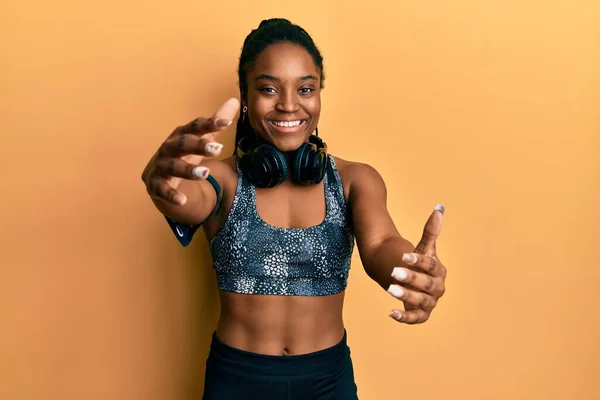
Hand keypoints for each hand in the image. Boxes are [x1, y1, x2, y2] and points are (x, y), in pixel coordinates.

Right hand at [141, 98, 239, 204]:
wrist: (159, 178)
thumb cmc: (183, 155)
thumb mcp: (200, 140)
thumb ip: (215, 124)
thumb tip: (234, 100)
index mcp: (181, 135)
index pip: (195, 127)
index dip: (210, 123)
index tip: (227, 122)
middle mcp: (169, 148)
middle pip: (183, 144)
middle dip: (199, 145)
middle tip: (217, 148)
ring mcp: (160, 166)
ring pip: (173, 166)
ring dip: (188, 170)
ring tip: (205, 173)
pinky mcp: (155, 184)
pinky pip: (162, 189)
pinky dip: (171, 195)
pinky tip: (183, 200)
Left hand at [388, 204, 446, 323]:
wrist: (408, 277)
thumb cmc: (415, 261)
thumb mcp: (422, 247)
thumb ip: (430, 231)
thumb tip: (439, 209)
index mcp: (440, 271)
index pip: (431, 266)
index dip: (418, 261)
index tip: (403, 255)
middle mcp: (438, 288)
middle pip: (426, 284)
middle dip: (411, 278)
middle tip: (393, 272)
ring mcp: (430, 302)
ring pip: (421, 301)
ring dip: (407, 296)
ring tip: (391, 289)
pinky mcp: (421, 314)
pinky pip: (415, 318)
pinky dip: (405, 318)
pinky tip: (391, 312)